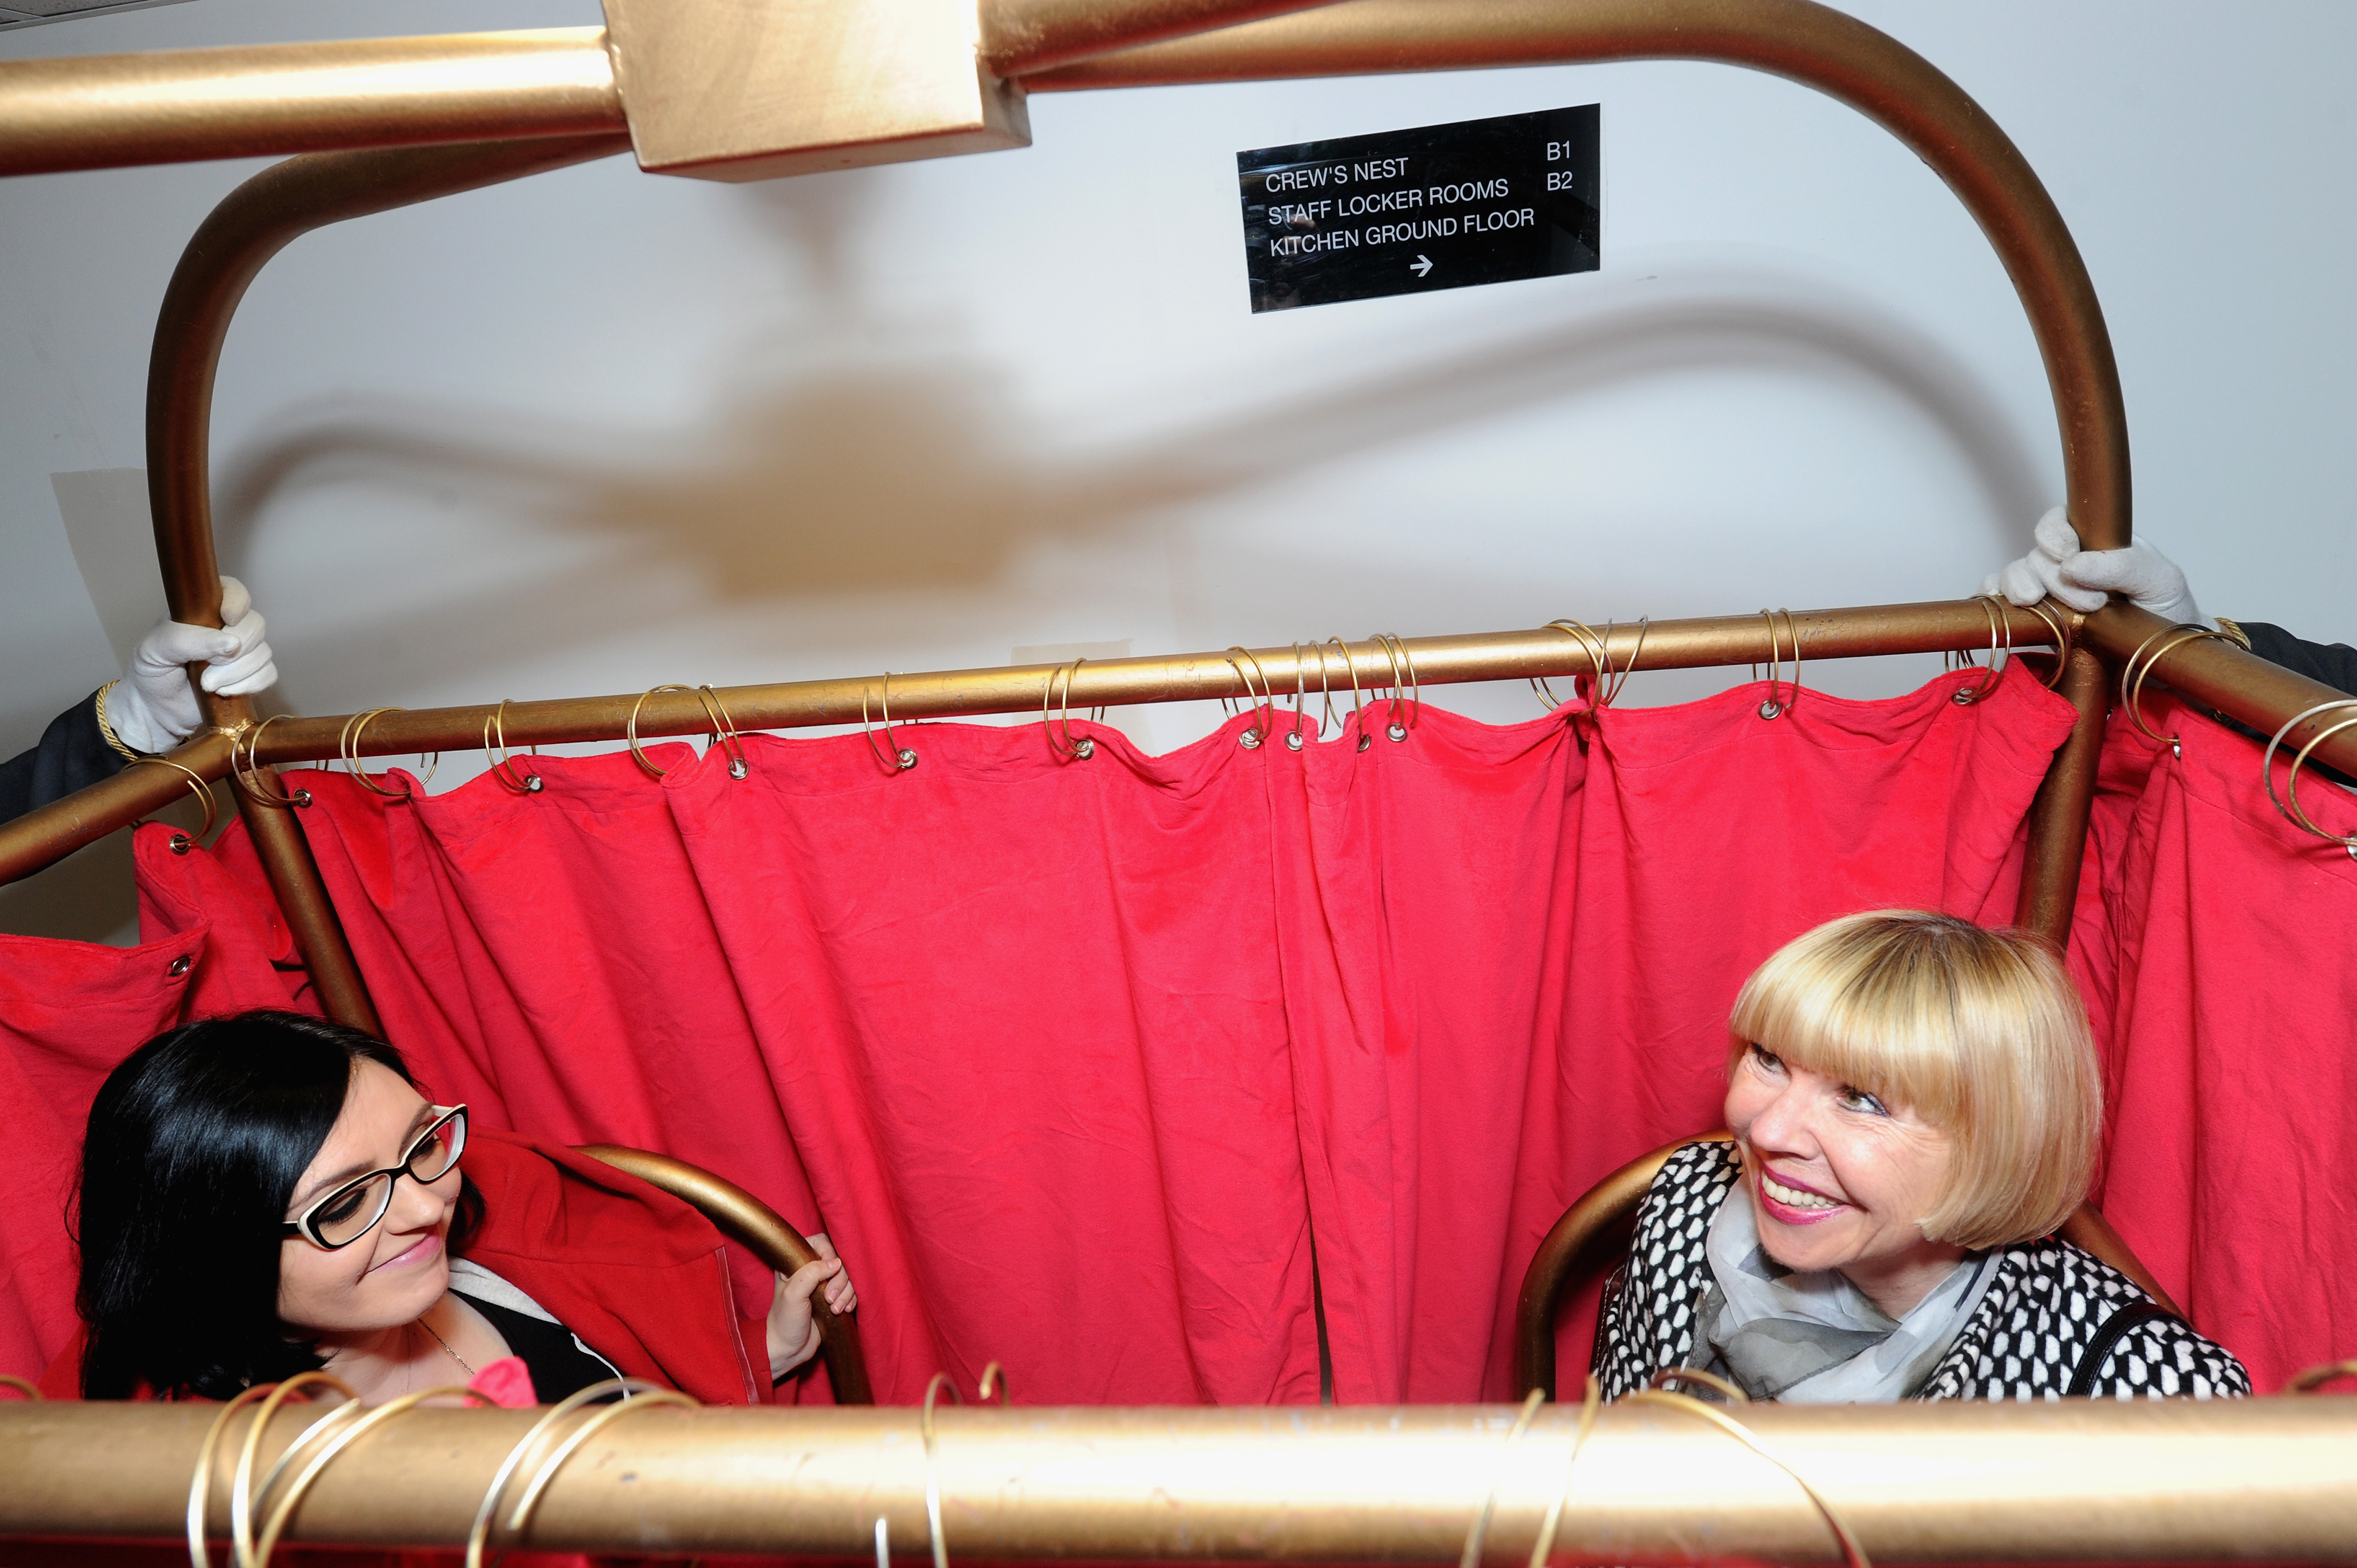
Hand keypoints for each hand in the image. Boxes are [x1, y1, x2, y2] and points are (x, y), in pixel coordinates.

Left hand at [105, 577, 279, 752]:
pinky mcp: (250, 677)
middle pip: (255, 624)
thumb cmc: (151, 673)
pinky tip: (226, 691)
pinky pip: (268, 675)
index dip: (238, 602)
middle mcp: (227, 628)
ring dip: (237, 672)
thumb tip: (231, 644)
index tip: (227, 619)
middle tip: (209, 666)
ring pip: (263, 652)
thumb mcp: (155, 650)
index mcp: (204, 610)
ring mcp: (242, 654)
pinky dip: (250, 685)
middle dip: (237, 648)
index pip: (233, 591)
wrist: (154, 711)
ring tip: (208, 685)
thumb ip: (188, 640)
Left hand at [766, 1232, 856, 1380]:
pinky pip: (850, 1292)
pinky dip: (850, 1300)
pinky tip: (842, 1311)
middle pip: (837, 1261)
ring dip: (845, 1293)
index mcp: (795, 1263)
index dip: (829, 1254)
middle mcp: (810, 1271)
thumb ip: (812, 1273)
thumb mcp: (793, 1294)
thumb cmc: (784, 1321)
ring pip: (846, 1277)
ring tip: (834, 1309)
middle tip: (830, 1299)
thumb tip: (836, 1263)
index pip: (819, 1242)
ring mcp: (822, 1286)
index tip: (829, 1272)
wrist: (788, 1350)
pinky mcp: (833, 1300)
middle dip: (839, 1280)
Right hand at [1981, 508, 2203, 625]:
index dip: (2054, 535)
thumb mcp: (2159, 579)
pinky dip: (1992, 601)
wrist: (2163, 659)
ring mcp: (2047, 593)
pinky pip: (1998, 604)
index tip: (2068, 555)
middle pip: (2035, 555)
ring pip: (2013, 576)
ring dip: (2021, 588)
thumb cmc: (2167, 612)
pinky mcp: (2034, 621)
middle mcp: (2066, 564)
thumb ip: (2121, 565)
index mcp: (2095, 543)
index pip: (2059, 522)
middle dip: (2055, 579)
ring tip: (2046, 610)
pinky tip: (2005, 609)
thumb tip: (2071, 564)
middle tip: (2092, 605)